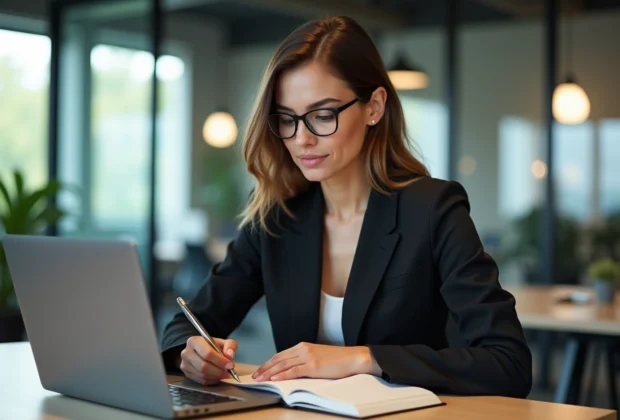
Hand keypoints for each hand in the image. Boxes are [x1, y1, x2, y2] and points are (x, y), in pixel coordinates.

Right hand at [180, 336, 237, 384]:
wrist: (201, 351)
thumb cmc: (213, 347)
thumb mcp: (224, 342)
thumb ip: (230, 346)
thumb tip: (230, 355)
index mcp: (194, 341)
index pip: (207, 353)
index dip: (220, 361)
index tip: (230, 365)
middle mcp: (186, 352)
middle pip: (204, 366)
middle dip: (219, 371)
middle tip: (229, 372)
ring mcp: (185, 364)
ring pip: (202, 375)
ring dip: (216, 376)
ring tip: (225, 373)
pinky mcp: (186, 374)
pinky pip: (201, 381)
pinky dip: (212, 380)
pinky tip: (217, 376)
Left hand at [252, 342, 380, 381]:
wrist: (354, 358)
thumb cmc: (338, 360)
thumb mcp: (318, 356)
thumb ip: (304, 360)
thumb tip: (292, 369)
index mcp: (303, 346)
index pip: (280, 354)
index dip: (268, 363)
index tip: (259, 370)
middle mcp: (303, 349)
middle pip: (278, 359)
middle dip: (264, 368)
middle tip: (254, 376)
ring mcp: (308, 357)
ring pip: (283, 365)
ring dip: (269, 373)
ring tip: (260, 379)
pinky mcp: (313, 366)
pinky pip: (294, 371)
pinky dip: (282, 375)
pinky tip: (274, 379)